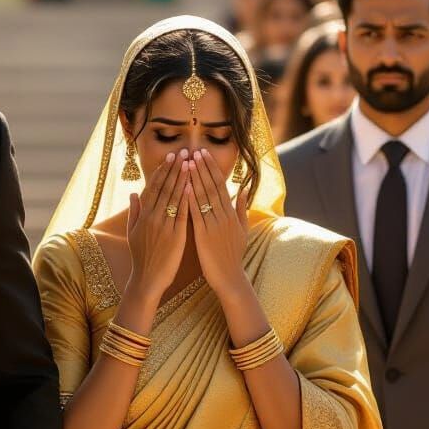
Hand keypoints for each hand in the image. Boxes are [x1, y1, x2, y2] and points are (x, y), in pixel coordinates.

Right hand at [126, 149, 190, 302]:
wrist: (147, 279)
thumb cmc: (141, 257)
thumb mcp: (132, 233)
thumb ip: (134, 212)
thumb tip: (132, 193)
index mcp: (143, 215)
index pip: (153, 188)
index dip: (162, 171)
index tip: (170, 157)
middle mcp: (152, 217)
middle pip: (164, 188)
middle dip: (174, 168)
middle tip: (183, 152)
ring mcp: (164, 226)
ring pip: (174, 197)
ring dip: (182, 178)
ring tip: (190, 162)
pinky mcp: (175, 235)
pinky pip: (182, 213)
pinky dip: (186, 199)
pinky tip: (192, 186)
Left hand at [187, 149, 248, 297]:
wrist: (229, 277)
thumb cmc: (233, 255)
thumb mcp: (243, 230)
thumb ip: (242, 209)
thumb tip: (245, 190)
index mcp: (232, 214)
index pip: (221, 186)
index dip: (212, 169)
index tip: (204, 154)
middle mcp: (224, 216)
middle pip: (212, 187)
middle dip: (202, 168)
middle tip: (194, 151)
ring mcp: (214, 225)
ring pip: (203, 197)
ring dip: (194, 179)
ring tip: (187, 162)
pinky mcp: (204, 235)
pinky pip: (196, 214)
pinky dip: (190, 200)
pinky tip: (184, 187)